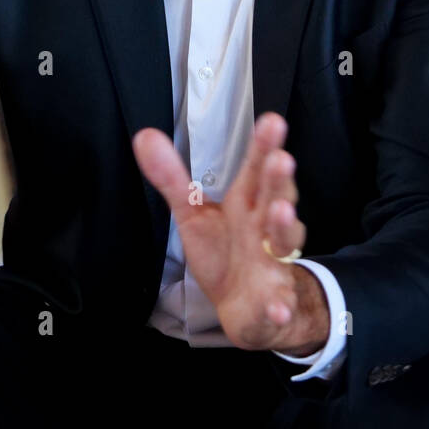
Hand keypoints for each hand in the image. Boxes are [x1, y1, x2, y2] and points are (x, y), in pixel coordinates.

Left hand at [132, 111, 326, 353]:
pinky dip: (281, 306)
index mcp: (247, 203)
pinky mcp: (274, 302)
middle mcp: (265, 228)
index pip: (256, 169)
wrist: (248, 307)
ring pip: (284, 242)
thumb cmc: (225, 252)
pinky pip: (281, 304)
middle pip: (275, 197)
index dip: (264, 146)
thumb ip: (172, 178)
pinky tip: (278, 306)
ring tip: (282, 212)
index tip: (272, 121)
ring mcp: (274, 265)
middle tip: (281, 159)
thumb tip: (144, 136)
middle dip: (278, 179)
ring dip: (285, 227)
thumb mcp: (194, 213)